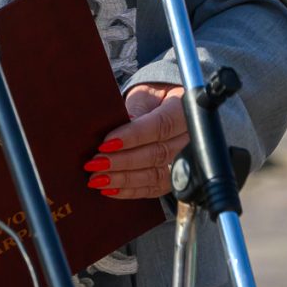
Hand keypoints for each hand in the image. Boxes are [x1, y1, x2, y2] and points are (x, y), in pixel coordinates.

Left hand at [86, 82, 188, 200]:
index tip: (106, 143)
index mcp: (184, 111)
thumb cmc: (155, 98)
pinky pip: (155, 189)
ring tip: (98, 179)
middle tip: (96, 163)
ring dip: (124, 180)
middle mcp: (190, 139)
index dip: (133, 136)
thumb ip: (136, 110)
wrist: (171, 107)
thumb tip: (119, 126)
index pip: (161, 126)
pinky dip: (131, 191)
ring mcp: (186, 161)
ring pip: (157, 175)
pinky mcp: (176, 177)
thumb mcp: (146, 94)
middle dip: (123, 161)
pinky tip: (110, 189)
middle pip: (157, 154)